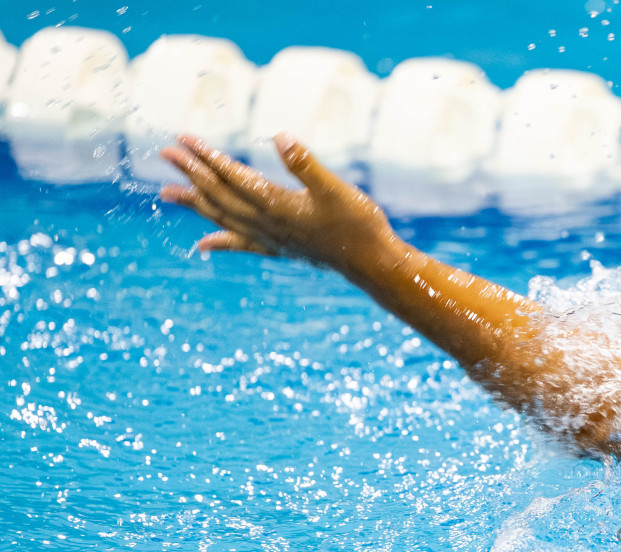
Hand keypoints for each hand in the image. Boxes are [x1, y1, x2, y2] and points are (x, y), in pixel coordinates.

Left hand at [160, 133, 398, 279]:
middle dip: (192, 173)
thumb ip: (306, 164)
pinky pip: (242, 244)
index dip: (207, 157)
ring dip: (195, 204)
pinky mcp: (280, 248)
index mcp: (276, 205)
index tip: (184, 139)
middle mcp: (266, 223)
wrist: (373, 263)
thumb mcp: (336, 188)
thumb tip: (281, 137)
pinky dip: (220, 242)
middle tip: (166, 153)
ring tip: (167, 193)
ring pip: (223, 218)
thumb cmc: (359, 225)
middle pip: (219, 195)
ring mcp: (271, 238)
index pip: (233, 177)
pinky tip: (202, 245)